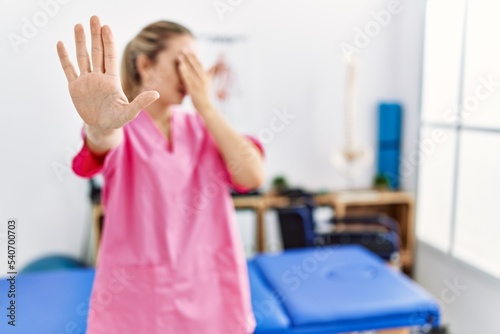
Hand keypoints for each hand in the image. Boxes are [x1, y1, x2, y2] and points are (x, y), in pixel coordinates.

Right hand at [57, 16, 158, 130]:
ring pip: (83, 57)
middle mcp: (99, 76)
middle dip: (96, 35)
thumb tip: (156, 94)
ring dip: (80, 41)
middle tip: (94, 18)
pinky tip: (61, 44)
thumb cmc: (117, 120)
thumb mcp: (129, 112)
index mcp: (112, 80)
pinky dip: (64, 57)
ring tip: (78, 26)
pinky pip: (69, 69)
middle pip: (97, 52)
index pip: (110, 56)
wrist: (101, 127)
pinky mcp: (74, 86)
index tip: (107, 27)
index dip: (108, 42)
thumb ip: (140, 102)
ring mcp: (86, 80)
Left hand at [178, 50, 213, 113]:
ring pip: (191, 72)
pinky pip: (188, 79)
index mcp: (207, 77)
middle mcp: (203, 80)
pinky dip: (184, 73)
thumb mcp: (209, 83)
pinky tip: (180, 67)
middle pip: (196, 66)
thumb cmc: (206, 95)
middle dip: (189, 57)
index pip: (200, 64)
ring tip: (180, 56)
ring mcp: (198, 85)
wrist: (206, 107)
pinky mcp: (194, 90)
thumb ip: (210, 74)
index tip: (189, 49)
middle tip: (183, 49)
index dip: (194, 57)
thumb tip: (215, 67)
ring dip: (185, 63)